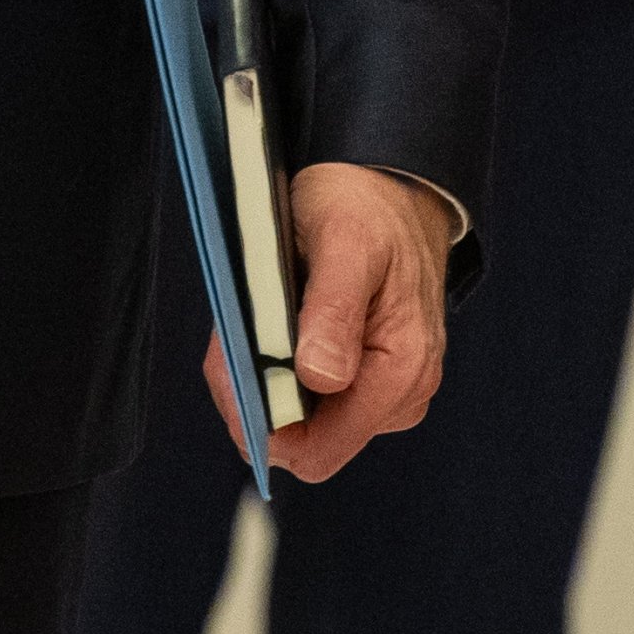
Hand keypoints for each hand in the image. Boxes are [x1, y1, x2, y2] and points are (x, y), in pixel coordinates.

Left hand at [201, 161, 454, 485]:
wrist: (394, 182)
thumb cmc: (369, 205)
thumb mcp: (345, 239)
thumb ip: (332, 310)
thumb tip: (318, 378)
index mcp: (402, 371)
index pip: (316, 450)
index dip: (262, 423)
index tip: (231, 372)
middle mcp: (402, 393)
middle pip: (304, 440)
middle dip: (259, 397)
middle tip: (238, 334)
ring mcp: (388, 389)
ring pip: (303, 421)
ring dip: (267, 379)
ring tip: (262, 317)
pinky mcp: (372, 376)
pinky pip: (313, 397)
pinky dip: (282, 367)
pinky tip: (280, 323)